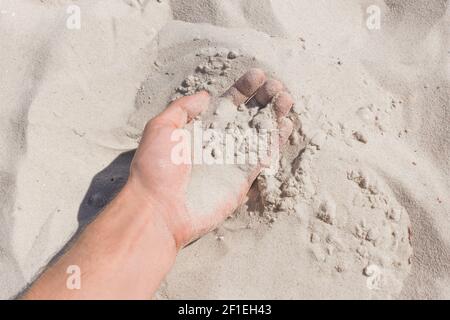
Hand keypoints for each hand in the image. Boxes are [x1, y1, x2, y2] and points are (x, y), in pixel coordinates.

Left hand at [126, 69, 293, 248]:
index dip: (243, 89)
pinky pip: (263, 156)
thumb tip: (206, 95)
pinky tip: (286, 125)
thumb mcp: (161, 128)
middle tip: (277, 86)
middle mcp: (219, 141)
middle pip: (247, 115)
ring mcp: (232, 159)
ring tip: (286, 99)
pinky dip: (275, 141)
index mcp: (200, 128)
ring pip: (259, 133)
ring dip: (274, 116)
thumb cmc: (156, 168)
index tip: (257, 75)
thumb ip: (183, 108)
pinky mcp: (242, 178)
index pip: (227, 103)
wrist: (159, 210)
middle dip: (263, 99)